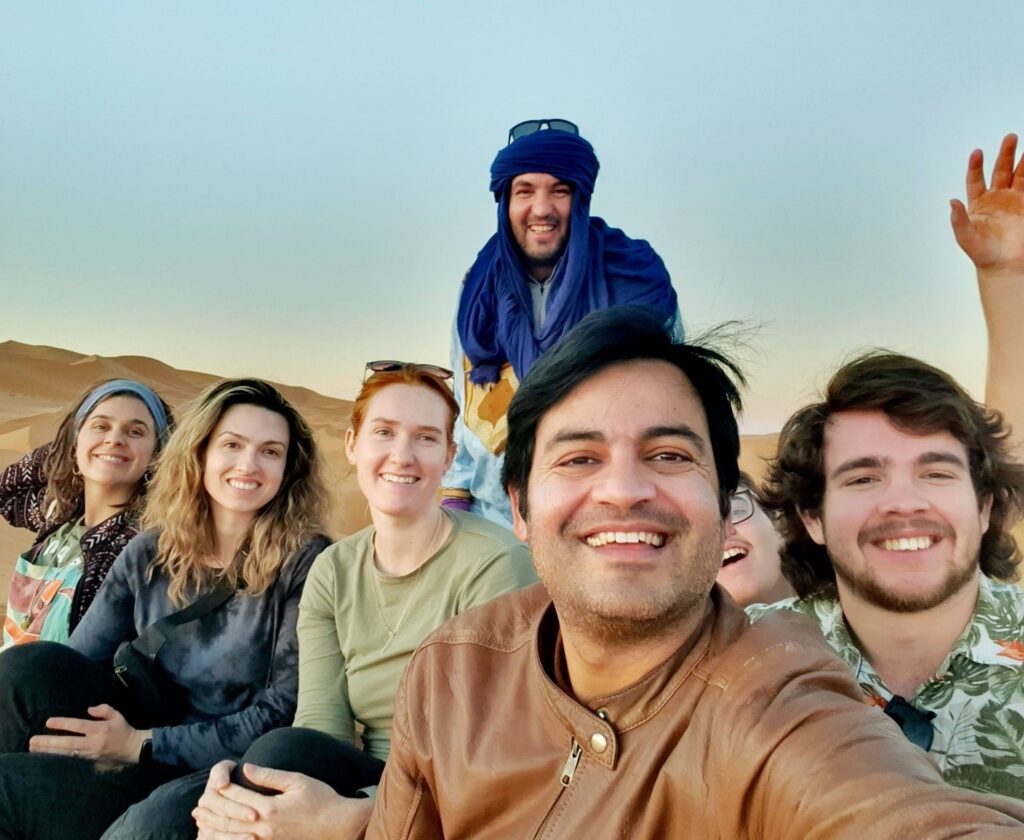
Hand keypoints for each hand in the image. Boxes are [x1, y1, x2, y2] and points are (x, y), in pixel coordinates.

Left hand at [28, 704, 148, 763]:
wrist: (131, 748)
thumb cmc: (122, 729)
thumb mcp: (117, 715)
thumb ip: (103, 710)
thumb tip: (88, 710)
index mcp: (100, 729)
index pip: (78, 726)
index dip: (63, 724)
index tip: (49, 722)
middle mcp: (93, 743)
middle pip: (68, 743)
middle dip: (49, 742)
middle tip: (33, 740)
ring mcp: (90, 754)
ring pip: (66, 754)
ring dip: (48, 752)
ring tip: (34, 749)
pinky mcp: (88, 762)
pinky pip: (70, 760)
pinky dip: (57, 758)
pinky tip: (46, 757)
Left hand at [193, 760, 373, 839]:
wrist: (338, 826)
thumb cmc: (321, 799)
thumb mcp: (297, 780)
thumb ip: (269, 775)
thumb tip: (245, 768)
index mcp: (269, 807)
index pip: (237, 796)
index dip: (222, 789)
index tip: (212, 784)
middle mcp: (263, 827)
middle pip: (228, 818)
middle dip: (211, 810)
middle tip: (198, 806)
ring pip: (230, 836)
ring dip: (213, 829)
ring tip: (201, 823)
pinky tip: (218, 838)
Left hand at [950, 133, 1023, 276]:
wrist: (1004, 265)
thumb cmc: (983, 253)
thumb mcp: (965, 237)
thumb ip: (958, 219)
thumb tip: (951, 201)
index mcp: (978, 203)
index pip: (975, 179)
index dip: (976, 166)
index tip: (977, 152)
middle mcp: (996, 198)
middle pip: (1001, 170)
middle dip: (1006, 153)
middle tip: (1011, 137)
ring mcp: (1014, 200)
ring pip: (1020, 175)